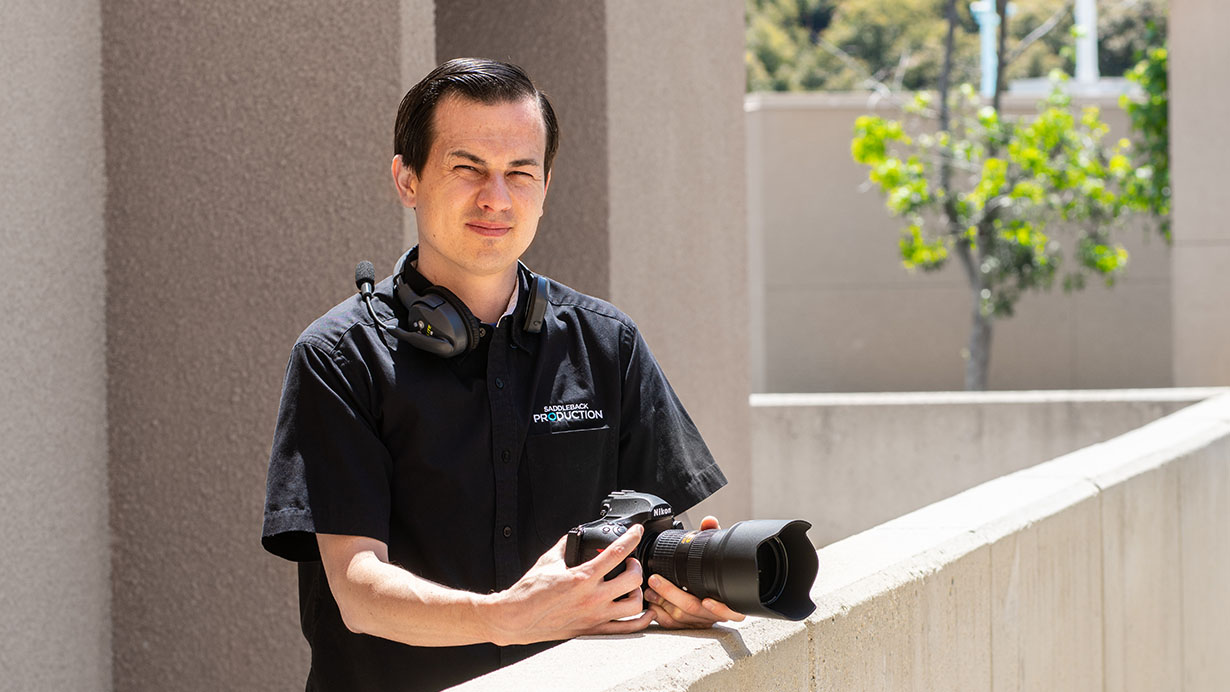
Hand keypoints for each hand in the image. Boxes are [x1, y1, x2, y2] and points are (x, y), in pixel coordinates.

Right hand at [488, 524, 653, 644]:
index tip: (637, 531)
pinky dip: (640, 620)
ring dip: (638, 592)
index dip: (632, 537)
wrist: (516, 618)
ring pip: (635, 605)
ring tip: (631, 586)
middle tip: (630, 563)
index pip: (616, 552)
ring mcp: (595, 616)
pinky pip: (626, 629)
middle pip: (633, 579)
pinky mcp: (593, 630)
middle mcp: (592, 597)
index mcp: (582, 577)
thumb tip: (576, 536)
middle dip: (636, 566)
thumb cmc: (529, 592)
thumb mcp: (548, 560)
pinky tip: (644, 612)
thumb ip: (566, 546)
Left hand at [644, 516, 746, 628]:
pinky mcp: (685, 626)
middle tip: (656, 580)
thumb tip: (709, 521)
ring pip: (681, 618)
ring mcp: (699, 622)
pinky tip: (651, 605)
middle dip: (673, 595)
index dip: (720, 608)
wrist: (706, 593)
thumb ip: (711, 536)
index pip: (731, 610)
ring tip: (650, 590)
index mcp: (728, 600)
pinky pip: (672, 626)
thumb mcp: (713, 554)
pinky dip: (661, 615)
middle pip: (695, 610)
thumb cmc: (710, 573)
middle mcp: (714, 614)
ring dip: (664, 603)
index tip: (706, 599)